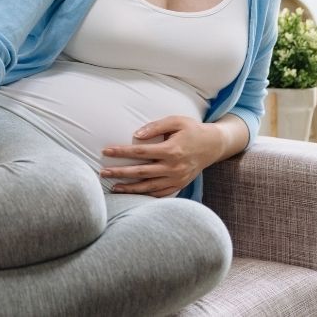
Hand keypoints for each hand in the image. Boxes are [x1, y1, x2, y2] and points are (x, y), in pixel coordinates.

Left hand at [99, 116, 222, 197]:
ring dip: (130, 188)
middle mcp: (174, 167)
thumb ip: (155, 127)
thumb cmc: (192, 130)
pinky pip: (161, 193)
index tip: (105, 151)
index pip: (140, 152)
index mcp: (171, 150)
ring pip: (149, 186)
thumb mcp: (176, 121)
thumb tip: (136, 135)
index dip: (121, 152)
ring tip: (113, 187)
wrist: (214, 145)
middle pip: (141, 172)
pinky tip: (133, 194)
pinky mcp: (180, 185)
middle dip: (120, 173)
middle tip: (103, 172)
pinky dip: (146, 195)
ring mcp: (177, 178)